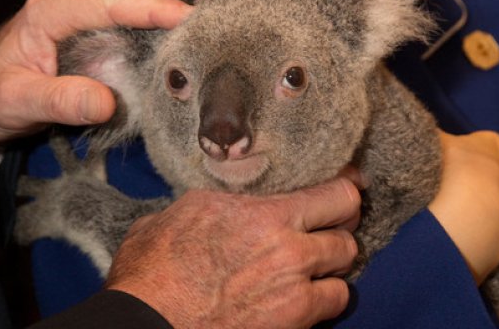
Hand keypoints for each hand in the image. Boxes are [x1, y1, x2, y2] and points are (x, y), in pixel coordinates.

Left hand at [0, 0, 205, 142]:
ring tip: (228, 6)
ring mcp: (93, 14)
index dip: (152, 8)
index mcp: (53, 10)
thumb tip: (105, 103)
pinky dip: (177, 15)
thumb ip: (59, 101)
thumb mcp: (18, 101)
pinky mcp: (104, 30)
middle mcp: (76, 2)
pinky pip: (146, 15)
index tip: (189, 17)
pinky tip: (204, 24)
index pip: (111, 1)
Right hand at [106, 175, 360, 328]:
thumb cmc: (153, 272)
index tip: (350, 184)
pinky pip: (337, 301)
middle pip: (349, 220)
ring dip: (334, 262)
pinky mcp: (295, 318)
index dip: (347, 185)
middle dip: (341, 222)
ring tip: (317, 264)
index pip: (334, 190)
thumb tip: (229, 196)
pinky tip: (308, 295)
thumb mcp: (183, 212)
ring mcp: (295, 284)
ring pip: (347, 262)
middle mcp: (287, 244)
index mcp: (262, 212)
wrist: (148, 323)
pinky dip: (327, 298)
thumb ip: (222, 200)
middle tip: (330, 226)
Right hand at [427, 130, 498, 283]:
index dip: (458, 164)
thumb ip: (432, 138)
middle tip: (453, 199)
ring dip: (490, 207)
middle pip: (493, 174)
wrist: (473, 213)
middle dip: (477, 184)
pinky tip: (478, 236)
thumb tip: (424, 134)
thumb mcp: (433, 145)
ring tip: (465, 220)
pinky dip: (496, 231)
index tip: (444, 178)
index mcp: (492, 143)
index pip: (475, 150)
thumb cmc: (450, 173)